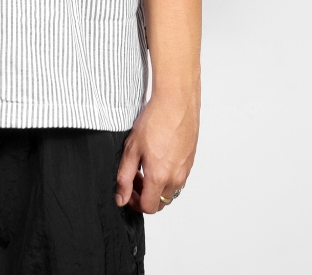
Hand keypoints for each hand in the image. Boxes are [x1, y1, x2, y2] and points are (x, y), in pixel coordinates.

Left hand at [114, 90, 198, 213]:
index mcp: (159, 177)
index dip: (135, 203)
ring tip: (146, 165)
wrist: (176, 103)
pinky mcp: (190, 161)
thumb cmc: (156, 120)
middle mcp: (175, 178)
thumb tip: (121, 197)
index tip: (128, 190)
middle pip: (160, 202)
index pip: (148, 207)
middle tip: (135, 177)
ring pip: (170, 191)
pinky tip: (159, 156)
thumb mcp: (131, 148)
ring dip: (157, 186)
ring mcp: (185, 170)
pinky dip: (168, 175)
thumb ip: (124, 176)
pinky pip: (179, 178)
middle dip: (145, 195)